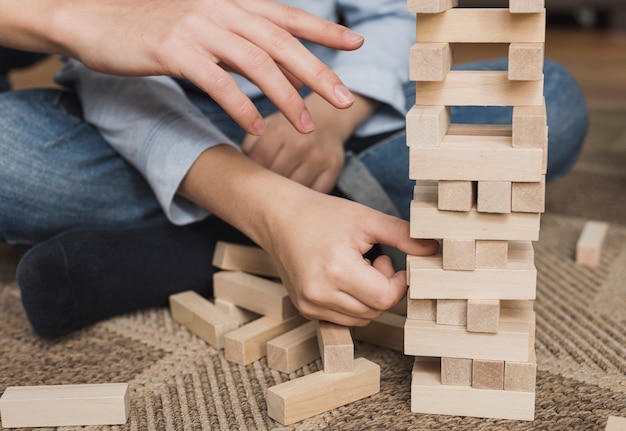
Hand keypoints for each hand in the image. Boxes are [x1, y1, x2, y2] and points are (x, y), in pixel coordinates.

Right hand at [2, 0, 362, 134]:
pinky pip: (216, 82)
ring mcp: (197, 27)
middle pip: (280, 42)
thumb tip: (286, 74)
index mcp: (231, 3)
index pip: (286, 16)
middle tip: (342, 100)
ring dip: (284, 97)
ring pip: (255, 62)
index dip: (322, 31)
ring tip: (304, 126)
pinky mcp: (173, 49)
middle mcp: (220, 10)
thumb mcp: (206, 31)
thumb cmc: (153, 29)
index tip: (355, 44)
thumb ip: (245, 47)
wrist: (96, 19)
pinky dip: (240, 107)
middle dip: (316, 72)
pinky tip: (256, 129)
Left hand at [241, 93, 376, 192]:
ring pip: (295, 189)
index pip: (259, 162)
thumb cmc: (290, 128)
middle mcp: (300, 144)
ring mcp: (319, 157)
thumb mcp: (268, 126)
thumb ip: (251, 144)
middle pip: (276, 178)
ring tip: (280, 195)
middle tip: (264, 190)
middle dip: (268, 186)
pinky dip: (306, 197)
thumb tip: (237, 170)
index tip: (252, 179)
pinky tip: (300, 193)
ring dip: (287, 195)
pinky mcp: (334, 167)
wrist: (328, 118)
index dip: (253, 174)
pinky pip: (315, 193)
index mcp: (280, 131)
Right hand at [263, 190, 438, 325]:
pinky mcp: (305, 309)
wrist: (278, 217)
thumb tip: (434, 248)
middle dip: (384, 289)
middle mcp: (319, 293)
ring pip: (361, 319)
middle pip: (375, 311)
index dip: (398, 283)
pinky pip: (343, 318)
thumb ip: (402, 235)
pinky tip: (344, 277)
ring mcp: (309, 305)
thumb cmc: (322, 214)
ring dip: (369, 298)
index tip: (393, 263)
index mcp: (336, 270)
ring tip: (358, 268)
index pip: (385, 298)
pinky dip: (352, 303)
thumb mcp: (366, 219)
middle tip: (374, 261)